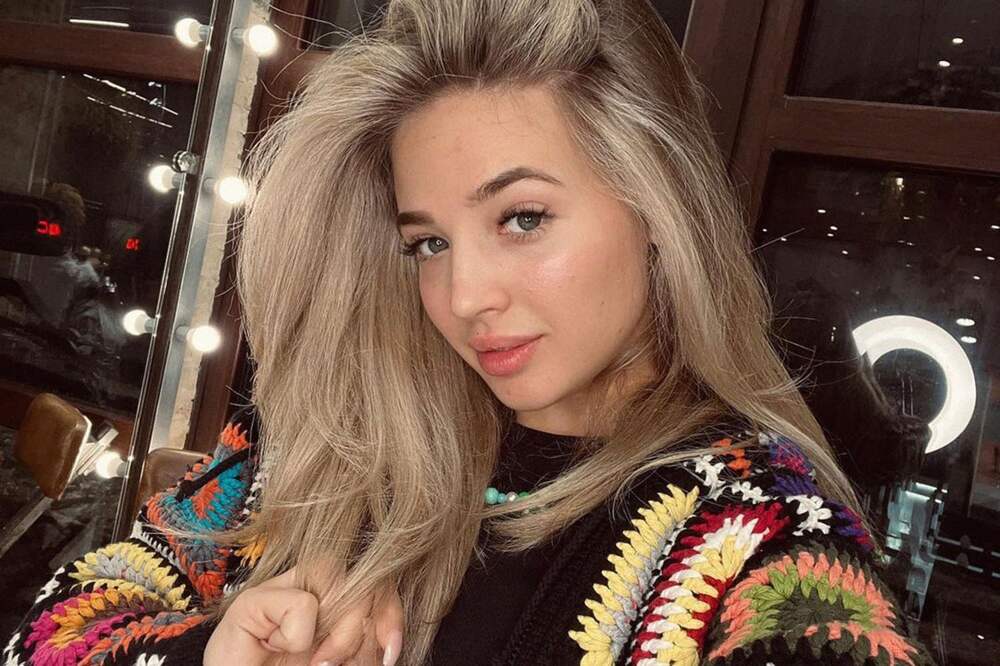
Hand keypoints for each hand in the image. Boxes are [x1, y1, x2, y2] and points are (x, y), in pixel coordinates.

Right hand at [204, 567, 403, 665]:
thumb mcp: (332, 665)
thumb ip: (357, 650)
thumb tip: (387, 650)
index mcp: (332, 608)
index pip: (377, 589)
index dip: (391, 616)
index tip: (390, 655)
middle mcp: (310, 593)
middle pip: (360, 582)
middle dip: (362, 631)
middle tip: (336, 665)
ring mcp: (282, 590)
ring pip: (338, 580)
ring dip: (337, 635)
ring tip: (317, 664)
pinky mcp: (254, 598)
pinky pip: (302, 603)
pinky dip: (296, 636)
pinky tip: (276, 647)